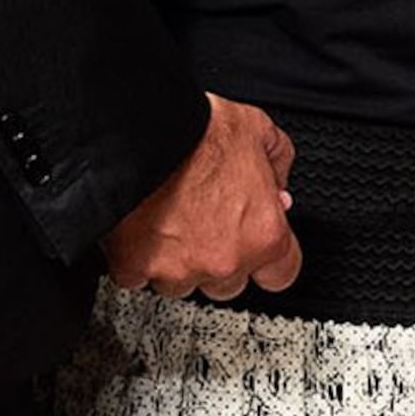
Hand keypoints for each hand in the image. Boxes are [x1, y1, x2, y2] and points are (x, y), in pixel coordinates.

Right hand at [100, 93, 299, 298]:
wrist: (139, 138)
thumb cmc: (198, 133)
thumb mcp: (259, 132)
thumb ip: (277, 164)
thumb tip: (277, 183)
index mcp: (264, 233)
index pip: (281, 275)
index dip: (268, 260)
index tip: (256, 244)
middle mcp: (225, 260)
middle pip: (228, 284)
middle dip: (219, 259)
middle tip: (206, 225)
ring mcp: (178, 269)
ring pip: (181, 283)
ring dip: (177, 261)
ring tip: (170, 223)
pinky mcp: (133, 268)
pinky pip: (136, 277)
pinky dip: (136, 259)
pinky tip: (139, 230)